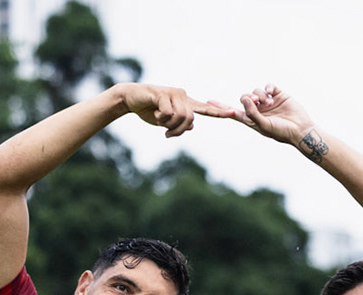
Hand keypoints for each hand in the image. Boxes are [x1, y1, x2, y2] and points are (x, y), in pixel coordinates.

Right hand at [118, 83, 234, 137]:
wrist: (130, 99)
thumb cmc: (147, 110)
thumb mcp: (164, 122)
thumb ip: (179, 125)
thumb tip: (192, 126)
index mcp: (185, 104)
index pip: (205, 109)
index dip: (219, 112)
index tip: (232, 113)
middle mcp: (183, 96)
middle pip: (190, 120)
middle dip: (178, 131)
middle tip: (167, 134)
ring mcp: (174, 93)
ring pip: (181, 117)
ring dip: (168, 125)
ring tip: (159, 119)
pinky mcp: (164, 93)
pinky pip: (168, 113)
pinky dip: (160, 118)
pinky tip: (154, 111)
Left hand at [227, 84, 316, 146]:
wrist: (300, 129)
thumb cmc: (281, 132)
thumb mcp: (264, 126)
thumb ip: (252, 114)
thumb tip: (245, 99)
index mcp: (251, 119)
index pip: (232, 112)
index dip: (221, 107)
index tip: (208, 102)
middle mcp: (258, 110)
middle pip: (245, 98)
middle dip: (248, 98)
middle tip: (256, 102)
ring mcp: (267, 102)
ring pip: (256, 91)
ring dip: (260, 95)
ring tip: (269, 104)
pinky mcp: (277, 94)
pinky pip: (268, 86)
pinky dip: (268, 87)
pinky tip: (271, 93)